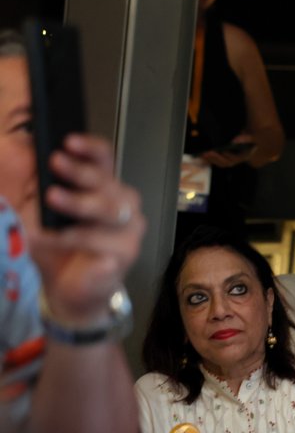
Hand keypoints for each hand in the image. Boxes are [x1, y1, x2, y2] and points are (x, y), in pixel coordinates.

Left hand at [29, 134, 144, 323]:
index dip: (91, 148)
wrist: (68, 290)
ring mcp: (128, 234)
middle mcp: (124, 209)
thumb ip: (39, 188)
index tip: (69, 141)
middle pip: (109, 183)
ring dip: (78, 203)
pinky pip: (101, 244)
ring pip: (110, 211)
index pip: (106, 161)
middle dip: (81, 171)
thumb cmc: (60, 249)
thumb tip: (29, 163)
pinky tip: (55, 237)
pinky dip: (73, 239)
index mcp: (106, 190)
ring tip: (51, 199)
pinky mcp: (124, 258)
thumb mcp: (41, 213)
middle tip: (56, 162)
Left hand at [201, 134, 255, 167]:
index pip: (235, 158)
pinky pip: (216, 162)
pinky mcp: (223, 160)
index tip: (223, 151)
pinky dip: (209, 160)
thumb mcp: (248, 137)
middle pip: (226, 162)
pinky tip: (202, 156)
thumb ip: (244, 138)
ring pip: (220, 163)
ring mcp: (229, 161)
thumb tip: (234, 141)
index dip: (229, 155)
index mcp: (244, 156)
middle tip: (208, 153)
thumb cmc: (247, 139)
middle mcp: (236, 161)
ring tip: (203, 154)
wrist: (246, 143)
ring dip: (211, 160)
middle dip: (216, 158)